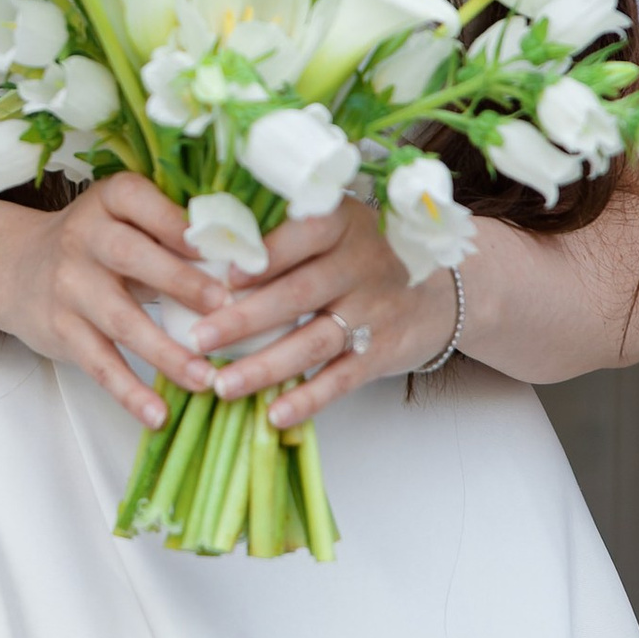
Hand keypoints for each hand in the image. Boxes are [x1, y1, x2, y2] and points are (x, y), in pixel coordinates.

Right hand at [0, 173, 222, 428]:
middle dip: (181, 282)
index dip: (177, 222)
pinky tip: (157, 414)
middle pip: (133, 258)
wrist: (12, 268)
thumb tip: (246, 259)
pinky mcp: (61, 331)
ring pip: (121, 321)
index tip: (218, 244)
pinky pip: (99, 364)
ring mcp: (70, 287)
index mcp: (108, 201)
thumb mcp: (123, 219)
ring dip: (166, 353)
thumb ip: (170, 231)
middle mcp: (84, 238)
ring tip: (206, 379)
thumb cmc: (94, 243)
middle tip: (225, 308)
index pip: (139, 200)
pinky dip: (129, 392)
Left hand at [187, 197, 454, 429]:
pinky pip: (340, 379)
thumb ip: (284, 232)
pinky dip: (308, 399)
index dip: (267, 255)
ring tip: (222, 385)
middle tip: (199, 338)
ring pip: (313, 342)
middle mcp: (361, 263)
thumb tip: (202, 246)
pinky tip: (274, 414)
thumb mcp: (335, 228)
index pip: (305, 233)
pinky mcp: (381, 351)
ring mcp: (374, 310)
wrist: (439, 294)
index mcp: (343, 223)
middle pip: (298, 294)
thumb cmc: (360, 256)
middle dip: (245, 319)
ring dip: (265, 366)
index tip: (225, 276)